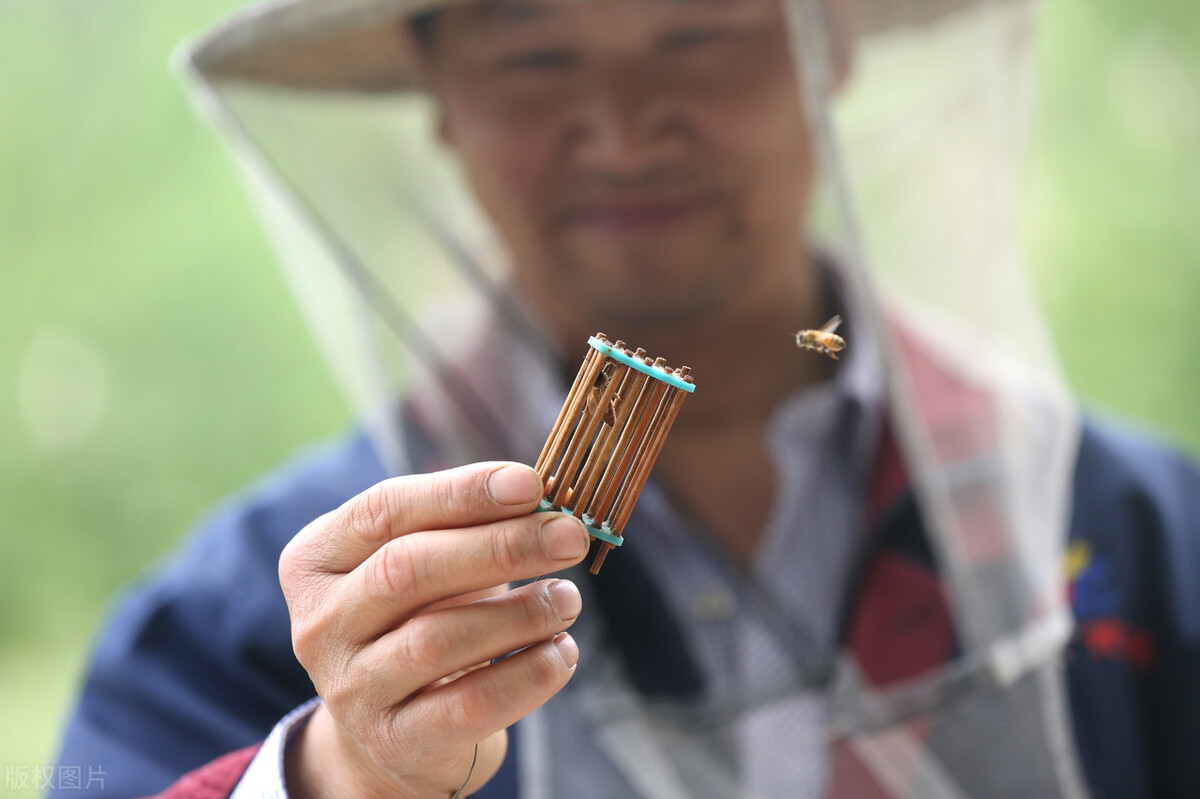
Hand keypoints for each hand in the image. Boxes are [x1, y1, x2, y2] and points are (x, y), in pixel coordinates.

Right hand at [279, 462, 590, 797]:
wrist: (395, 730)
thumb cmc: (420, 619)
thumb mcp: (428, 564)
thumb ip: (467, 525)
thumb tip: (542, 495)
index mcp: (316, 559)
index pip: (385, 510)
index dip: (461, 492)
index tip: (530, 484)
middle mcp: (320, 623)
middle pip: (407, 570)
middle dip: (500, 546)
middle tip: (569, 536)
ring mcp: (350, 688)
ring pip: (437, 639)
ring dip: (520, 613)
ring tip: (568, 598)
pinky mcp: (394, 741)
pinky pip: (468, 705)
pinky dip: (527, 676)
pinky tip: (562, 652)